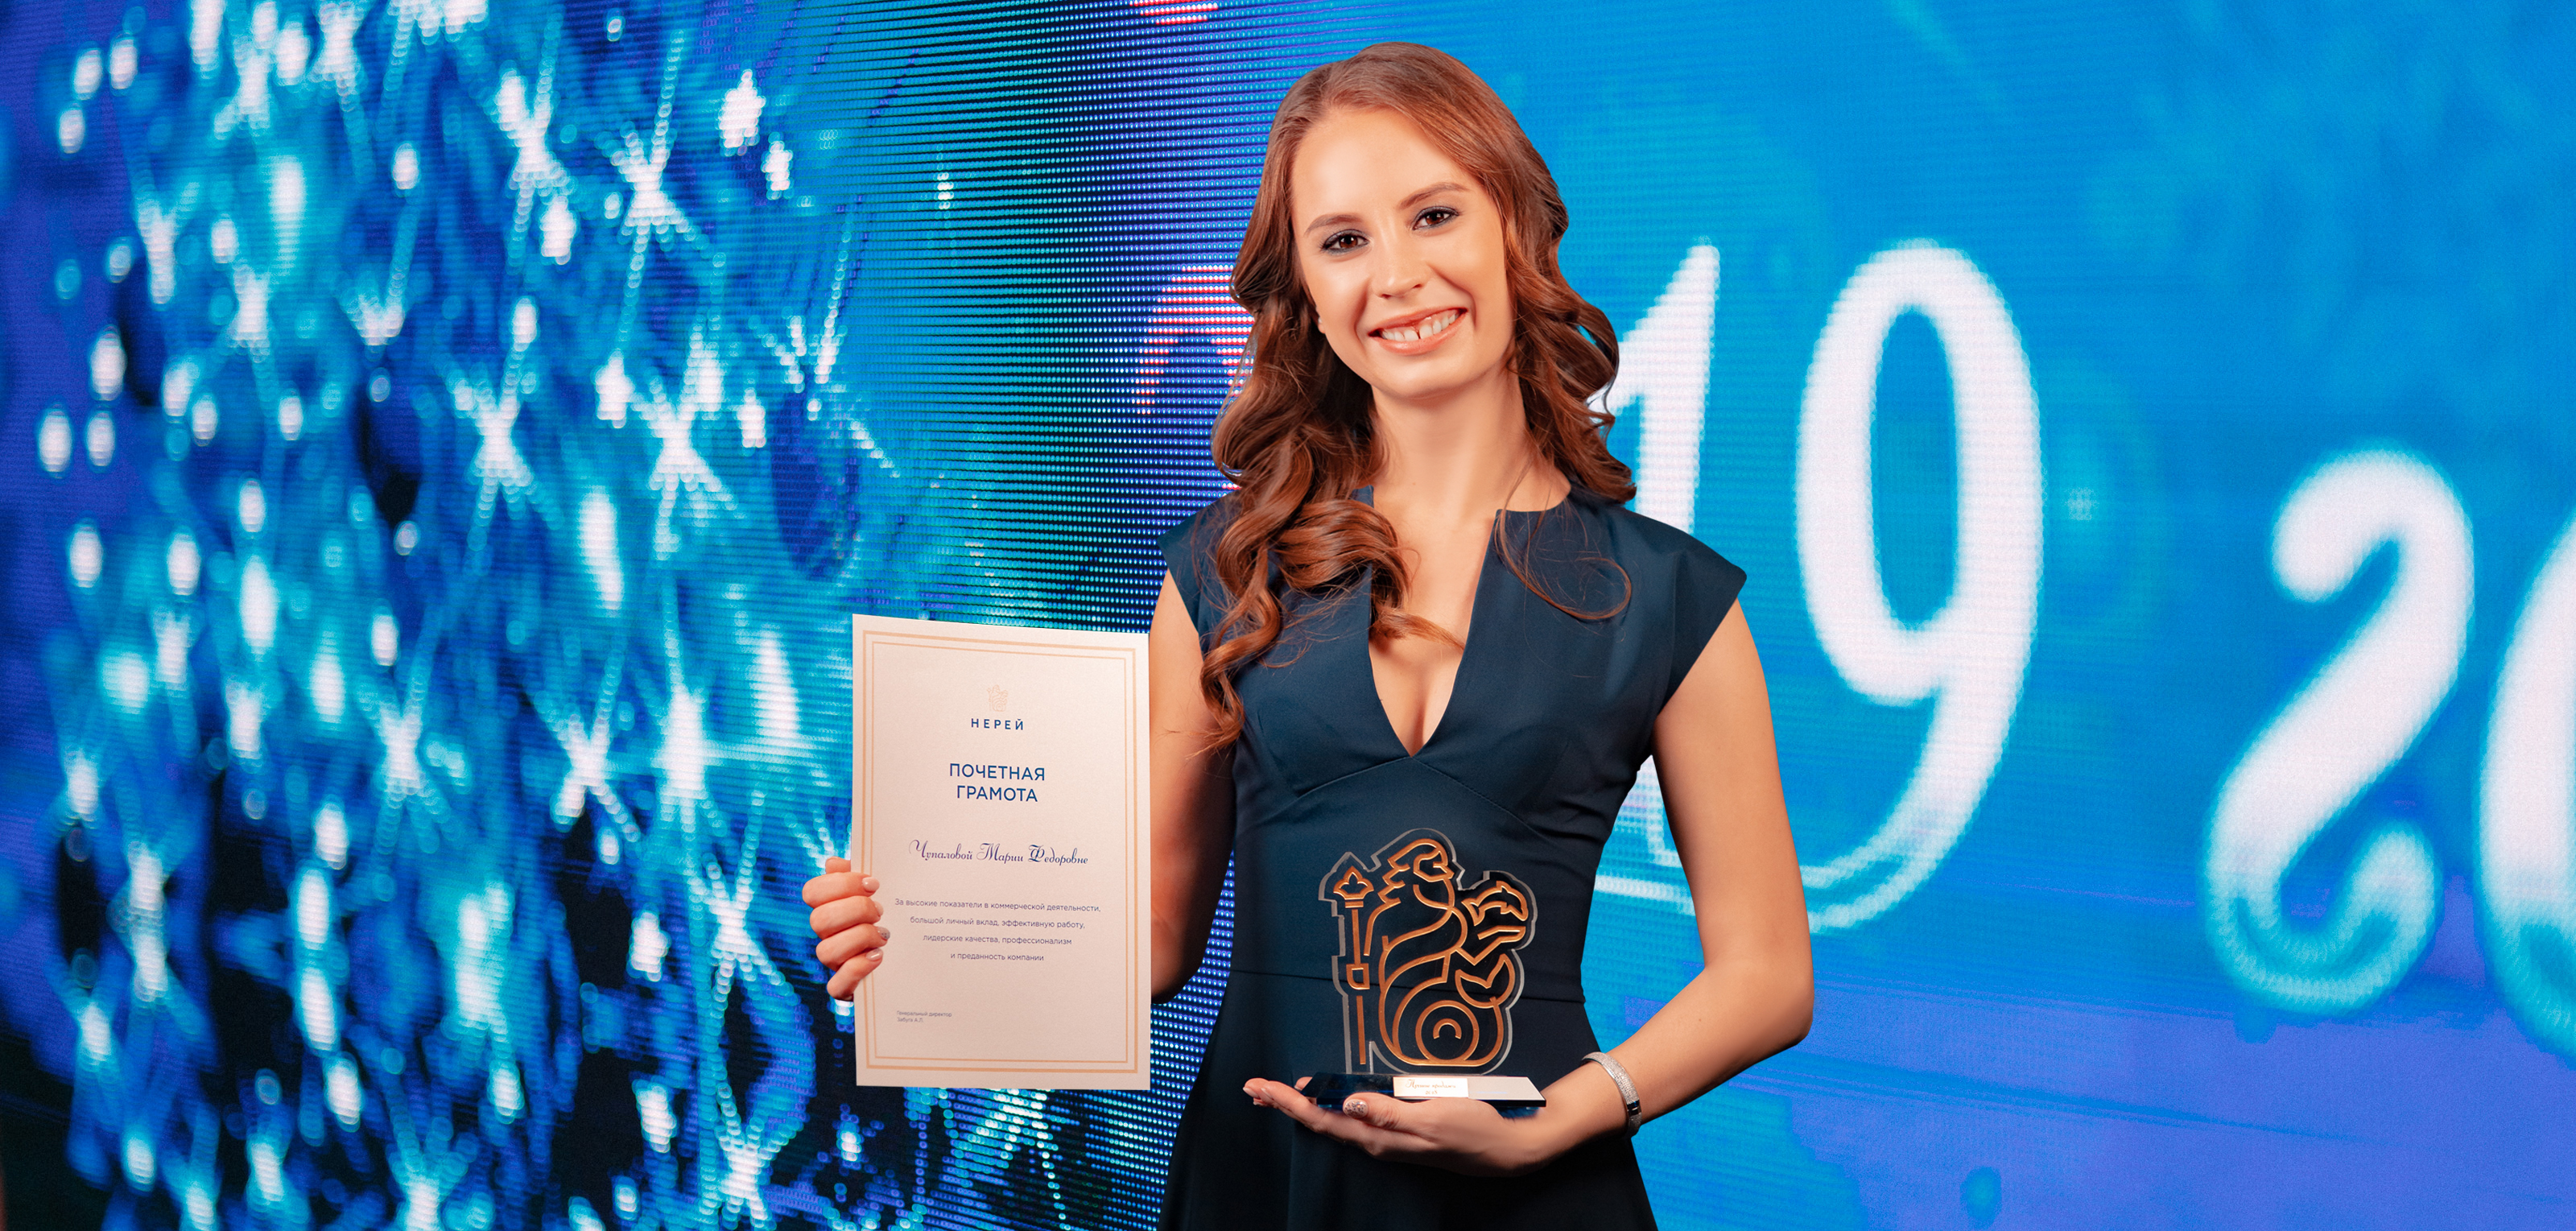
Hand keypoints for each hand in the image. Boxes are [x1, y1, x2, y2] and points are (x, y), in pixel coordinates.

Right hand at [802, 857, 887, 999]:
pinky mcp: (846, 988)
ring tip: (884, 935)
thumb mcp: (883, 893)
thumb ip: (861, 875)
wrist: (915, 959)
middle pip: (819, 919)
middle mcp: (828, 935)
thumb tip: (834, 863)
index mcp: (831, 908)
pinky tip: (878, 957)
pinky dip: (857, 970)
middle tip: (881, 910)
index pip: (812, 892)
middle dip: (854, 911)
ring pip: (825, 951)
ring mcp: (835, 963)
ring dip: (858, 938)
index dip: (839, 884)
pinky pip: (836, 986)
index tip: (872, 884)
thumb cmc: (894, 917)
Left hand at [1240, 1076, 1577, 1176]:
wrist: (1509, 1147)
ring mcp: (1390, 1138)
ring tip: (1279, 1092)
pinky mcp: (1402, 1131)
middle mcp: (1378, 1141)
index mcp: (1379, 1138)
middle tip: (1255, 1087)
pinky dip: (1334, 1106)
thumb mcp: (1433, 1116)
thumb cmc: (1474, 1129)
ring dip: (1306, 1104)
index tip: (1259, 1087)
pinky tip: (1329, 1099)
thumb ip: (1389, 1111)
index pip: (1322, 1119)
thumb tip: (1347, 1104)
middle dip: (1286, 1103)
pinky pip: (1358, 1119)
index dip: (1288, 1103)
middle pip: (1321, 1121)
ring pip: (1337, 1121)